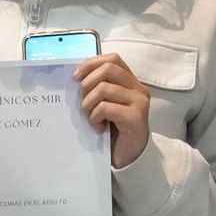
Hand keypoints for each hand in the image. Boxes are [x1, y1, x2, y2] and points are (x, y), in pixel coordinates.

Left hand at [77, 52, 150, 167]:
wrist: (129, 157)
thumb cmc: (114, 131)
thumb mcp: (105, 104)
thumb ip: (98, 89)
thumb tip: (76, 77)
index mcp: (131, 82)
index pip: (113, 59)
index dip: (91, 64)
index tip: (76, 77)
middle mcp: (138, 89)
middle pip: (108, 69)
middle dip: (87, 84)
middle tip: (84, 104)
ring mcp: (139, 102)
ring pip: (103, 88)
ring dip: (89, 105)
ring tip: (92, 119)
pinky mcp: (135, 117)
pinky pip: (105, 107)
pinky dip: (95, 117)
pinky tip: (99, 127)